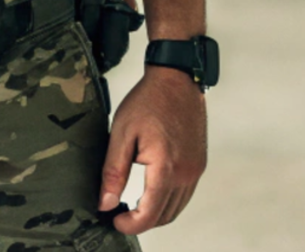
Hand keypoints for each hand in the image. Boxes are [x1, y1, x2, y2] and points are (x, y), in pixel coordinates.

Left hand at [98, 65, 206, 234]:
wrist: (176, 79)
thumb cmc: (148, 100)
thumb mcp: (122, 133)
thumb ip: (113, 172)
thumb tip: (106, 203)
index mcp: (166, 168)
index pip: (150, 215)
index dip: (130, 225)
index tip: (115, 220)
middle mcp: (186, 173)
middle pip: (164, 216)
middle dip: (141, 221)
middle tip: (120, 212)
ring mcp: (195, 170)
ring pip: (176, 209)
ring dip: (156, 213)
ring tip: (134, 204)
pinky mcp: (199, 164)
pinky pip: (185, 195)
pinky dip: (168, 200)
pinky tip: (152, 191)